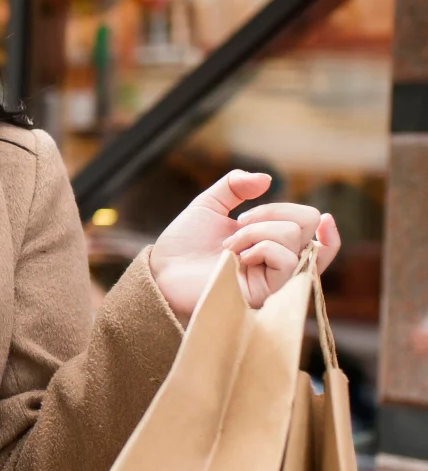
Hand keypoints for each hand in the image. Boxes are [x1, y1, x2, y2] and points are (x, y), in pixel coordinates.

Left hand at [147, 170, 340, 322]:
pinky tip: (237, 256)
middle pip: (307, 222)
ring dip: (256, 231)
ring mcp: (275, 276)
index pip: (307, 221)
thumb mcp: (209, 204)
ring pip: (294, 236)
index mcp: (270, 238)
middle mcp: (279, 257)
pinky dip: (261, 247)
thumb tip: (267, 179)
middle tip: (239, 223)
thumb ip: (235, 185)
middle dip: (270, 212)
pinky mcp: (268, 291)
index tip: (286, 213)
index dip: (299, 212)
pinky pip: (285, 259)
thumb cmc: (184, 243)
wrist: (163, 269)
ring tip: (229, 246)